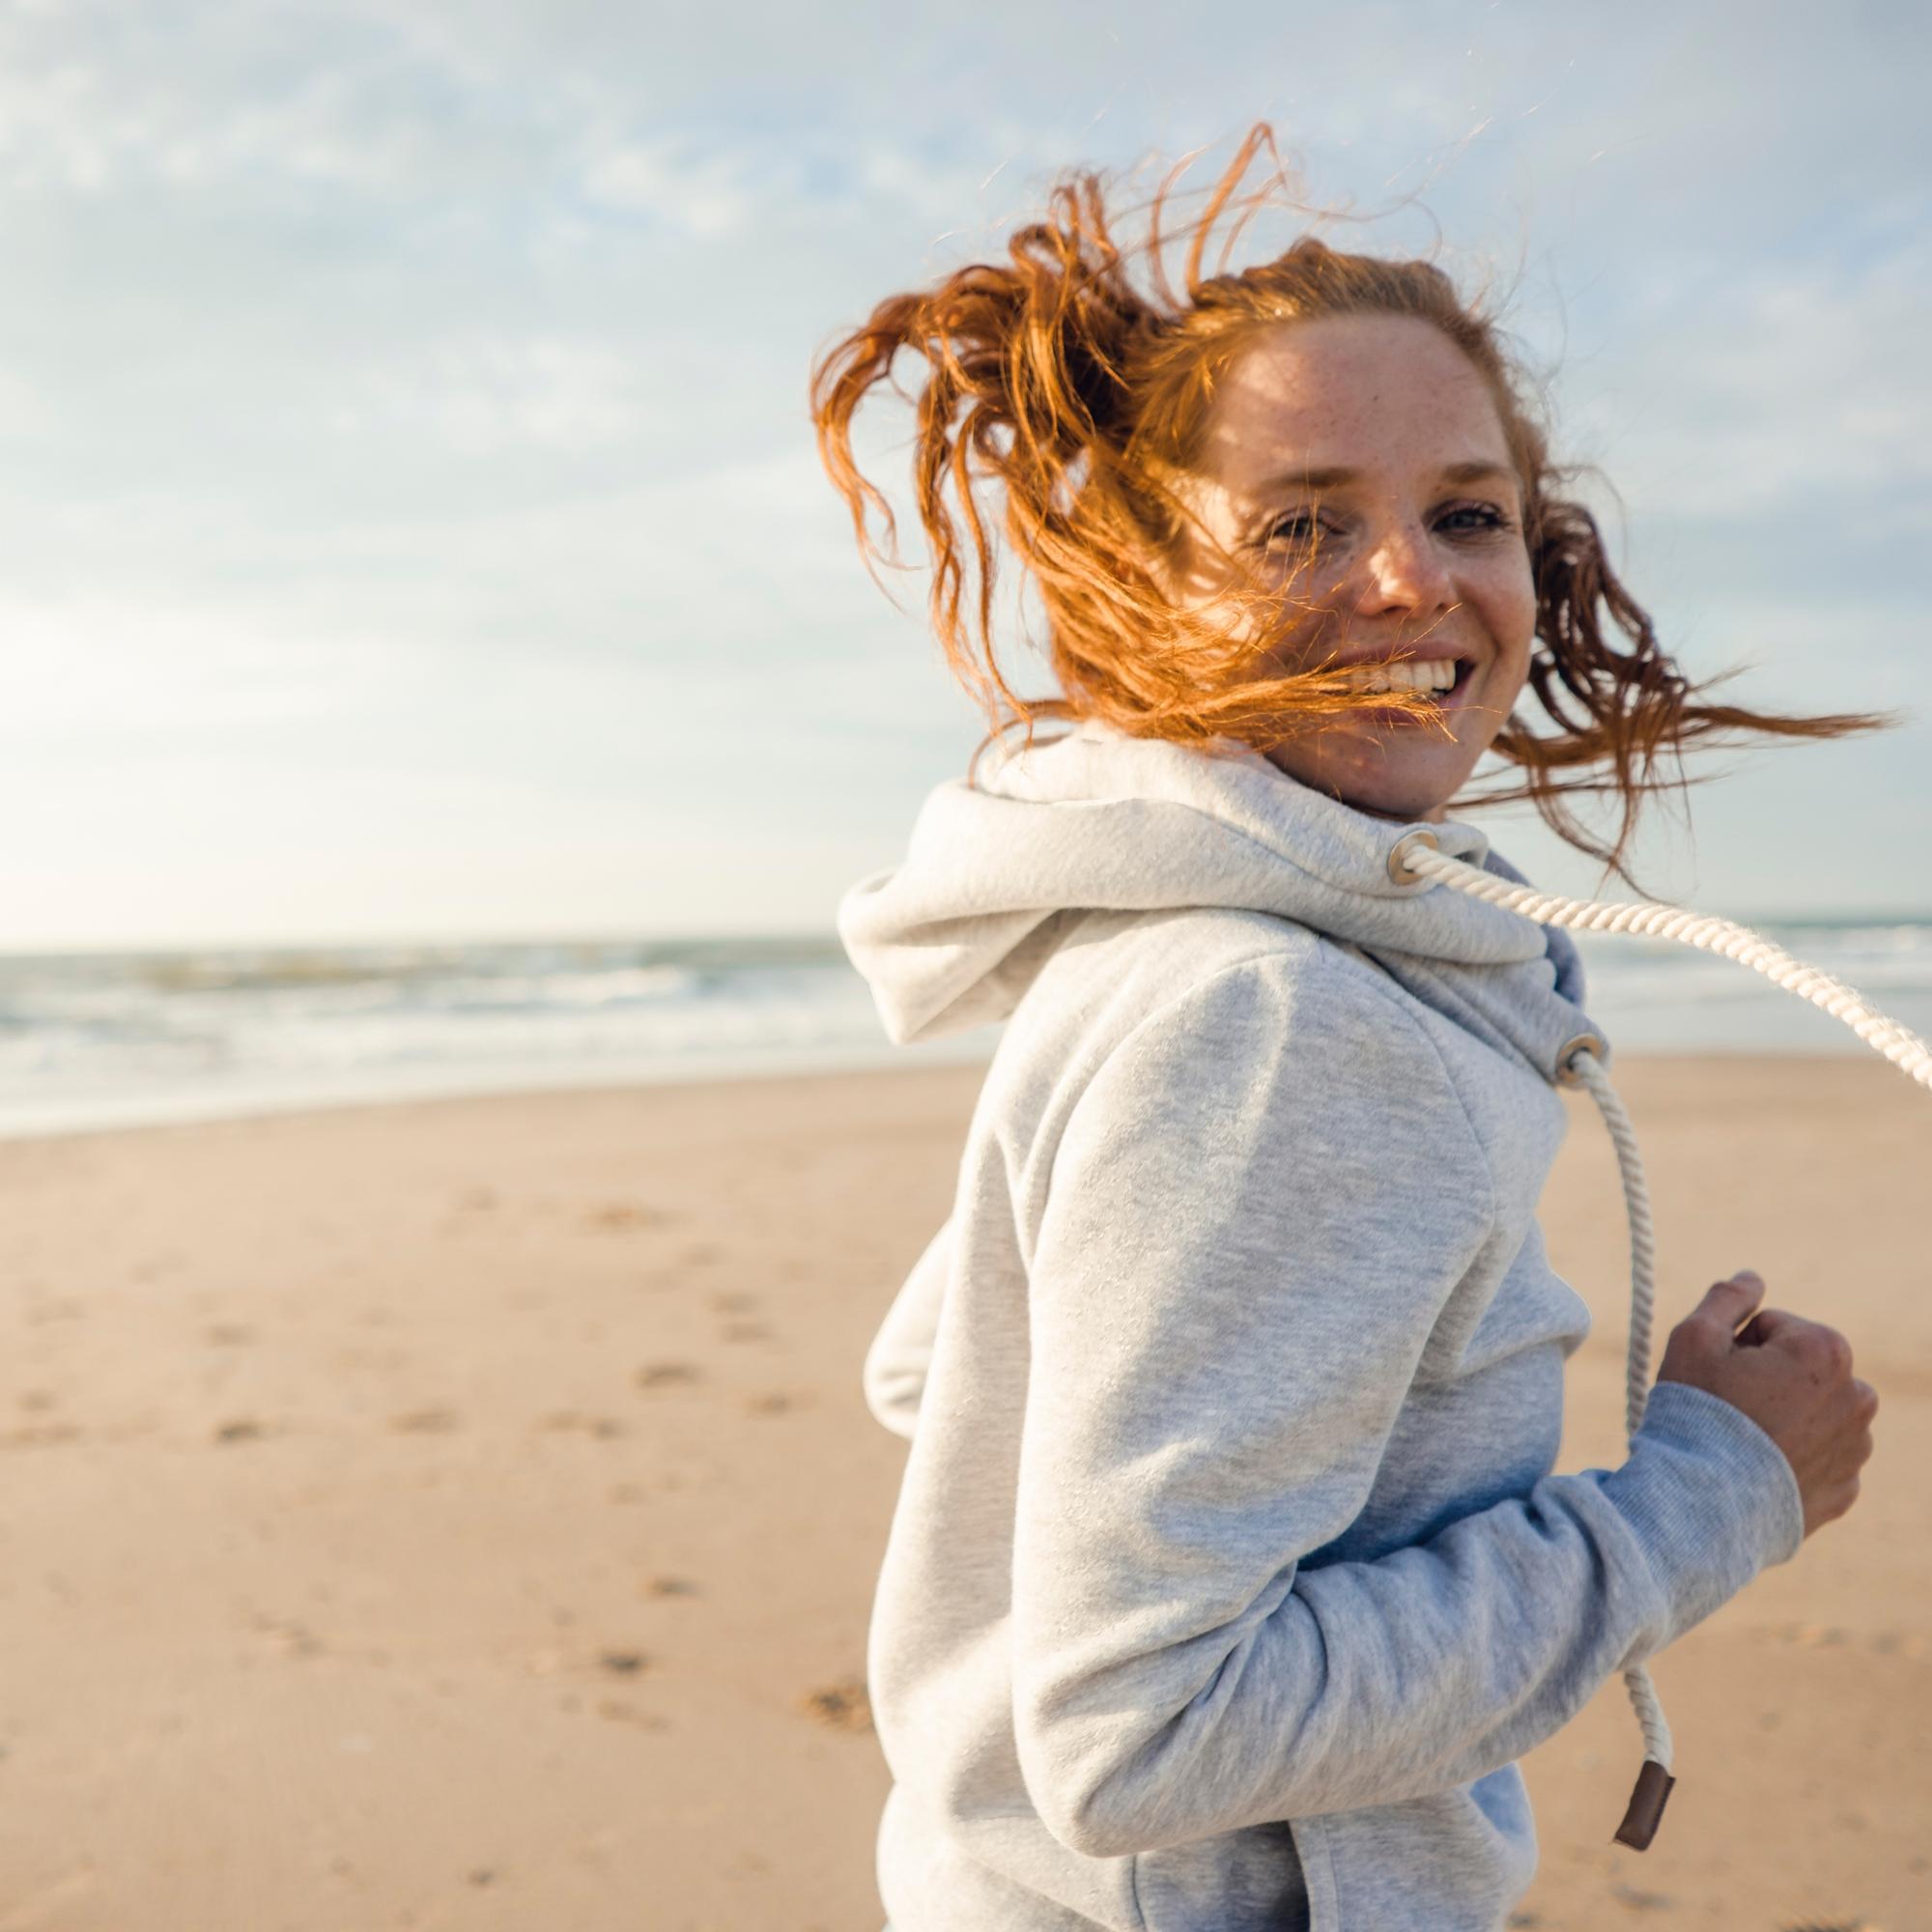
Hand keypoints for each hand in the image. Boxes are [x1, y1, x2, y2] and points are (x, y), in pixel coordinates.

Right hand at [1653, 1270, 1877, 1540]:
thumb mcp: (1695, 1338)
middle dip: (1766, 1377)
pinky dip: (1791, 1457)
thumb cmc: (1700, 1413)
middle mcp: (1857, 1397)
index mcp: (1826, 1351)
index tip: (1718, 1375)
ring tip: (1741, 1441)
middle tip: (1728, 1406)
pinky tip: (1757, 1469)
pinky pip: (1817, 1457)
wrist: (1705, 1505)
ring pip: (1811, 1412)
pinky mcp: (1846, 1489)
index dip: (1735, 1346)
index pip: (1771, 1327)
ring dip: (1783, 1415)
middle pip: (1797, 1367)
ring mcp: (1856, 1448)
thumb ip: (1727, 1298)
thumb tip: (1753, 1277)